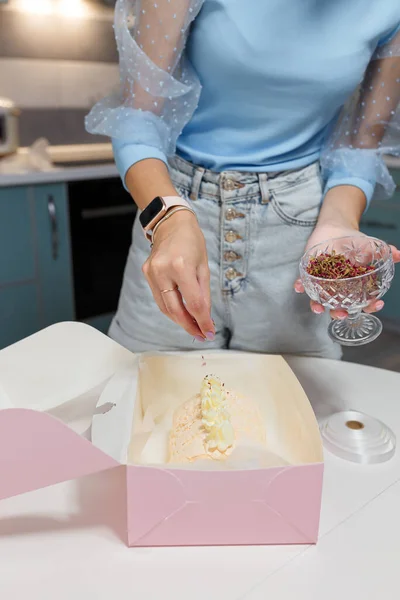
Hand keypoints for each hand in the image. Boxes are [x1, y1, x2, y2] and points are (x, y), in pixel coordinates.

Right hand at [142, 210, 214, 340]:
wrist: (171, 223)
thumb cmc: (192, 242)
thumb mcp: (204, 267)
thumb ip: (203, 294)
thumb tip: (205, 318)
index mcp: (181, 267)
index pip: (193, 303)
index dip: (202, 321)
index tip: (210, 333)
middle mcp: (163, 271)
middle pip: (176, 310)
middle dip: (189, 326)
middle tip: (201, 335)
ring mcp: (151, 273)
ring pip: (165, 307)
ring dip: (180, 321)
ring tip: (193, 328)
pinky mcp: (146, 274)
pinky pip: (159, 298)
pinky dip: (171, 309)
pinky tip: (182, 314)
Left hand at [294, 222, 399, 318]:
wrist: (335, 228)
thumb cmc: (354, 242)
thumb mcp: (370, 246)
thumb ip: (384, 252)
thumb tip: (399, 254)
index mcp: (354, 288)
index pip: (363, 302)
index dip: (369, 306)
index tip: (376, 304)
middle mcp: (337, 290)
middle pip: (338, 308)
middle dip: (339, 313)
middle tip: (342, 313)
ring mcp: (322, 283)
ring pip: (319, 300)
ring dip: (317, 306)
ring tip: (318, 308)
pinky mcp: (309, 274)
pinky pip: (303, 283)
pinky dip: (300, 286)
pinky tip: (298, 287)